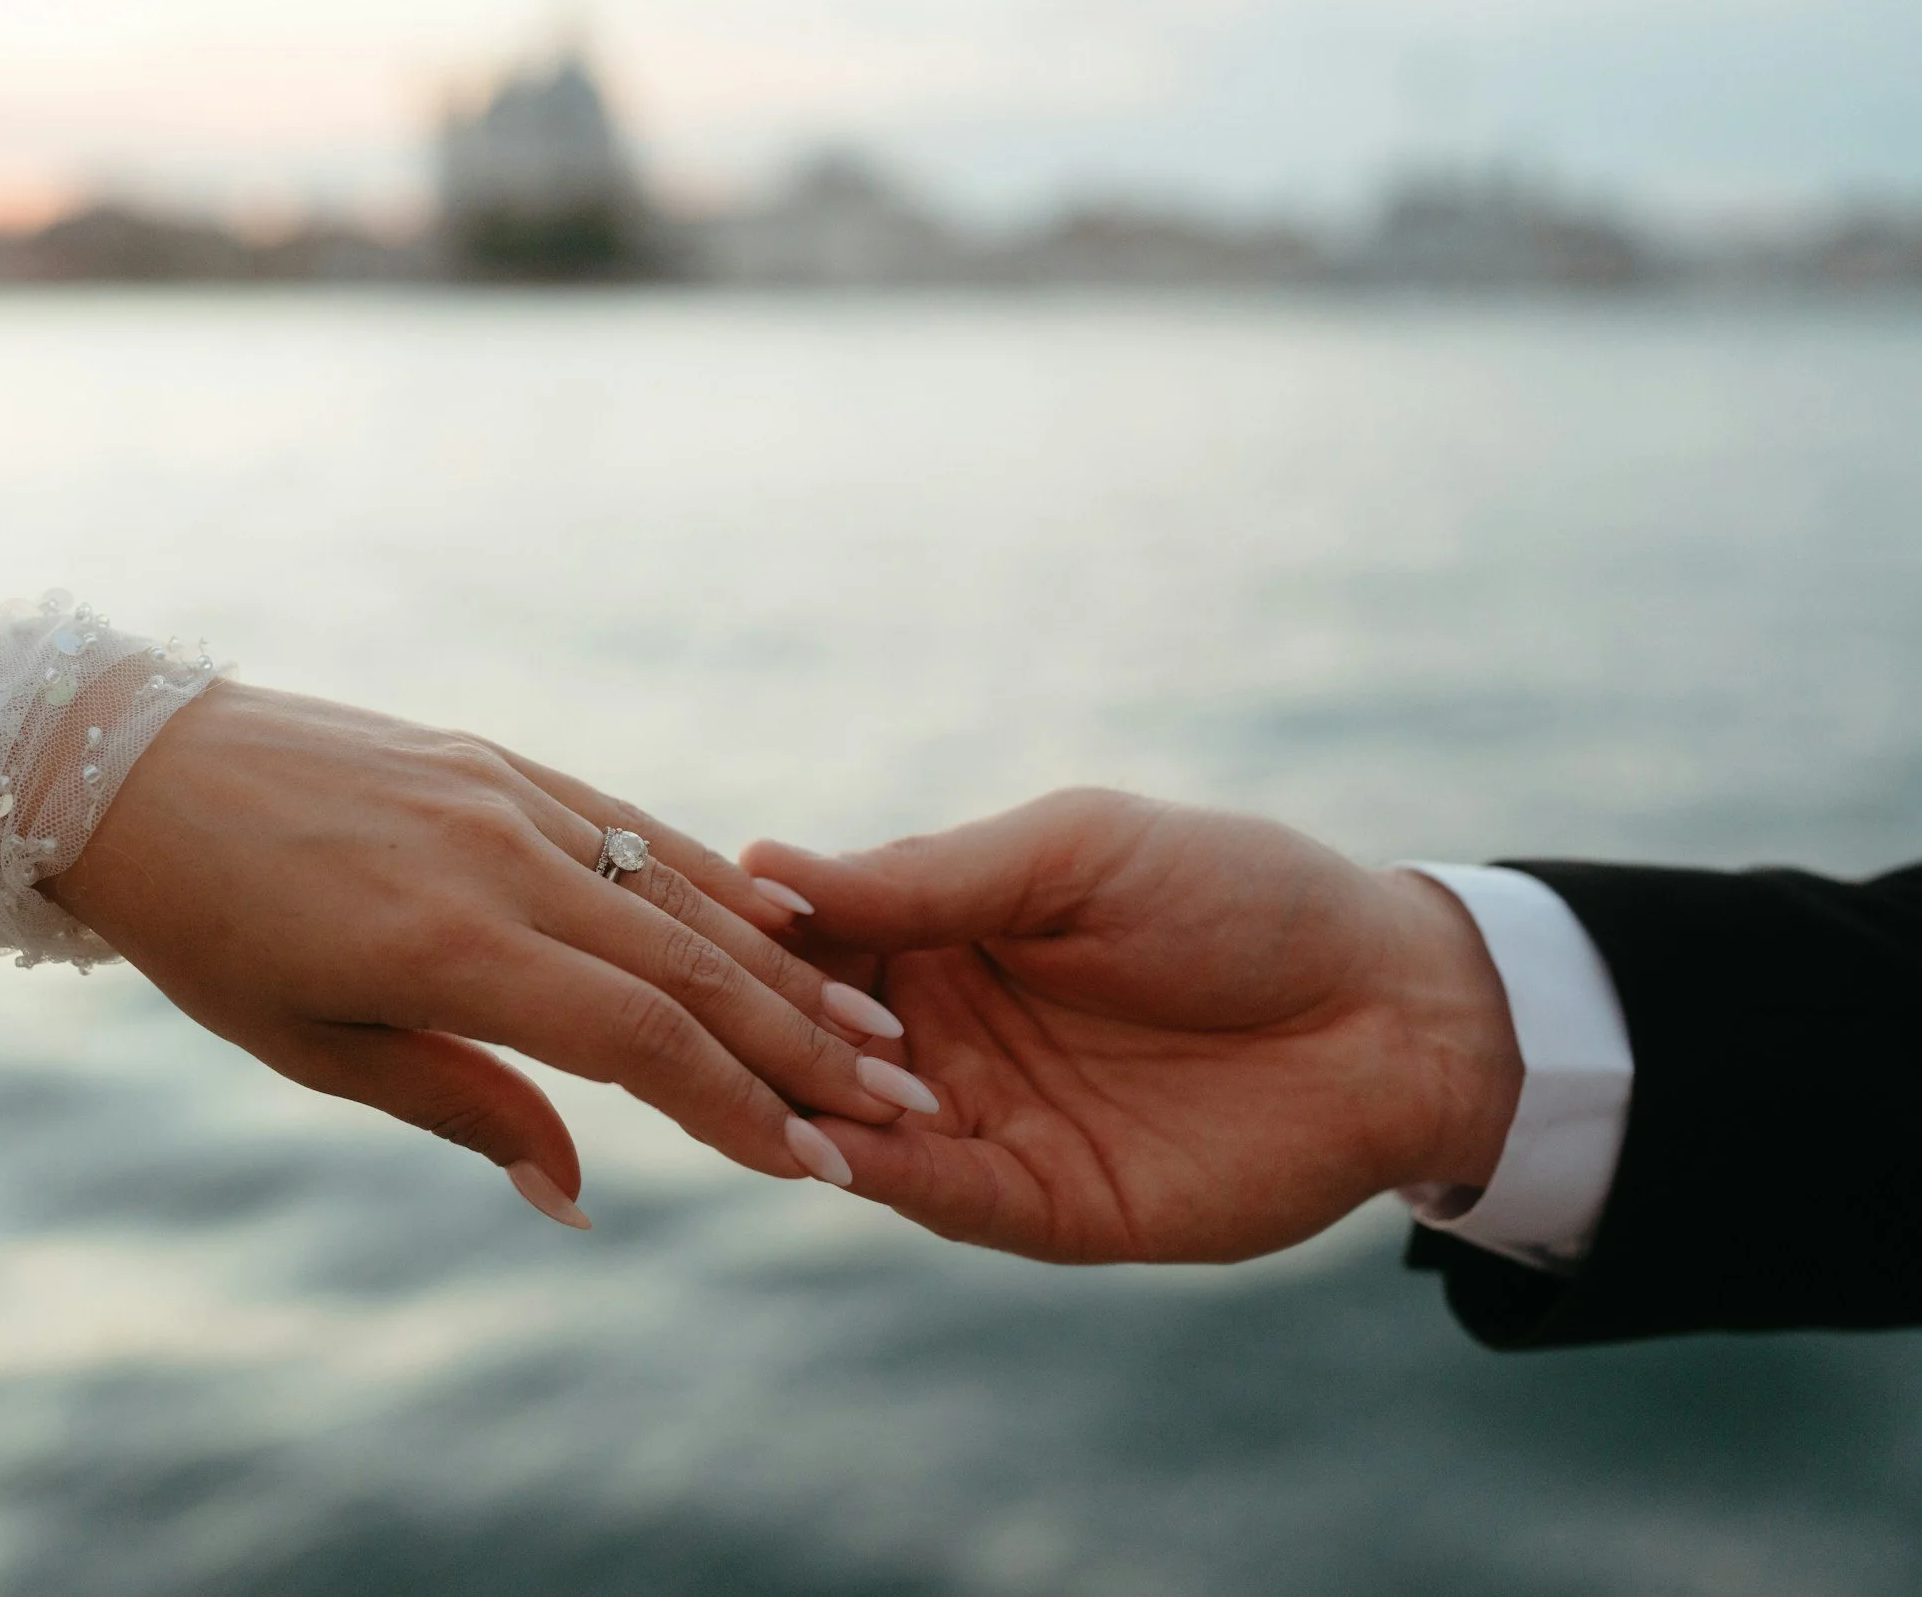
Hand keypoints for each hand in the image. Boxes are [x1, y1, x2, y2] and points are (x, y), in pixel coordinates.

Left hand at [42, 685, 919, 1225]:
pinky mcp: (504, 762)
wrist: (131, 766)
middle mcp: (501, 860)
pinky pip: (637, 829)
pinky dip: (716, 887)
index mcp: (448, 947)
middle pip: (691, 967)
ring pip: (680, 894)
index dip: (740, 1108)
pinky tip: (777, 927)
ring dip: (783, 971)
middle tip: (902, 1102)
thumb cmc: (207, 933)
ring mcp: (511, 796)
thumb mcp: (315, 1049)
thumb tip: (573, 1200)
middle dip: (803, 1047)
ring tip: (872, 1029)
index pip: (640, 1039)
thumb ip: (464, 1108)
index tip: (824, 1165)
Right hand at [740, 789, 1522, 1262]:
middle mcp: (949, 1031)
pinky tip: (830, 1150)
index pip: (813, 940)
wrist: (1394, 1010)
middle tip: (668, 1022)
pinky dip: (884, 1176)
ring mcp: (991, 1122)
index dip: (746, 939)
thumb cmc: (1242, 897)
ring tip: (731, 1086)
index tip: (666, 922)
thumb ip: (928, 875)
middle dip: (748, 1034)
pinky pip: (943, 1196)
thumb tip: (762, 864)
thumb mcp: (1075, 856)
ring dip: (799, 1108)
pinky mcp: (1044, 1203)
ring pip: (858, 1123)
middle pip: (814, 1041)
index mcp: (948, 930)